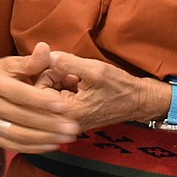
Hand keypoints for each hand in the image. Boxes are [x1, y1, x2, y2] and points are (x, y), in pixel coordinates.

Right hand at [0, 42, 80, 152]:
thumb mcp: (8, 63)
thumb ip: (30, 61)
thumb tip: (46, 48)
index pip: (18, 93)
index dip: (41, 100)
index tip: (64, 106)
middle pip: (19, 117)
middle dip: (48, 124)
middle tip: (71, 127)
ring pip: (16, 134)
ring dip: (43, 138)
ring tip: (65, 137)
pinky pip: (11, 144)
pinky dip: (32, 147)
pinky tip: (51, 144)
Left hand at [47, 51, 166, 132]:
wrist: (138, 101)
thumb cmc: (120, 87)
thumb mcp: (94, 70)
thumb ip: (67, 62)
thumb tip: (47, 55)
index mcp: (68, 112)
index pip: (38, 92)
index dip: (46, 73)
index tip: (62, 65)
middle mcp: (66, 120)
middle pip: (43, 92)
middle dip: (54, 76)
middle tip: (73, 70)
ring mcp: (70, 118)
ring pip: (52, 93)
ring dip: (61, 80)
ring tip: (79, 76)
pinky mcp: (74, 114)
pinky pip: (61, 96)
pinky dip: (67, 85)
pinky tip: (81, 82)